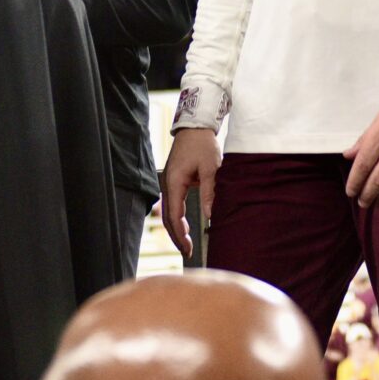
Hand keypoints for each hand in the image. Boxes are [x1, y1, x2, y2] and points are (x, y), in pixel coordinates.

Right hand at [159, 127, 220, 257]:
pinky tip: (184, 227)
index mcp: (175, 182)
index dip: (181, 234)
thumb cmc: (203, 145)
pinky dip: (176, 218)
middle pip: (167, 218)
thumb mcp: (210, 168)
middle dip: (176, 237)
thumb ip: (209, 192)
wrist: (195, 126)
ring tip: (186, 245)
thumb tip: (210, 216)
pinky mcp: (173, 181)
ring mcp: (168, 183)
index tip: (188, 248)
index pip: (174, 215)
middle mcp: (167, 184)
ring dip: (176, 229)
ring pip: (168, 212)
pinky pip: (172, 204)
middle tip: (188, 253)